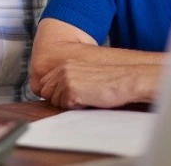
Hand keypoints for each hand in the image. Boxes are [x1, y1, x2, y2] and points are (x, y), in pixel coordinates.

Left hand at [36, 61, 159, 108]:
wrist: (125, 80)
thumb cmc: (109, 81)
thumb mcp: (84, 75)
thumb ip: (67, 80)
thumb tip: (53, 94)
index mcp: (65, 64)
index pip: (45, 83)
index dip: (54, 93)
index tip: (68, 96)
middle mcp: (63, 69)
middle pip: (46, 92)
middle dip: (59, 99)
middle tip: (79, 98)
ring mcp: (65, 79)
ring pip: (55, 101)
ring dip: (69, 104)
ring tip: (87, 97)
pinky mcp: (71, 90)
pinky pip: (65, 106)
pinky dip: (76, 107)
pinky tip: (89, 100)